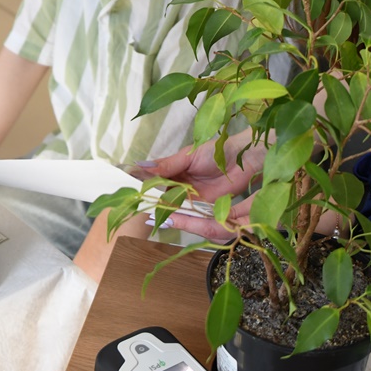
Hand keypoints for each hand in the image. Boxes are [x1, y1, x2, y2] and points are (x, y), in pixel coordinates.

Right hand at [133, 131, 265, 240]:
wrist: (242, 160)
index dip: (141, 183)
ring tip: (149, 214)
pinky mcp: (202, 206)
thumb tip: (138, 165)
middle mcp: (179, 182)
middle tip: (136, 206)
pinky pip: (188, 212)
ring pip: (172, 204)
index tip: (127, 190)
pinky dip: (178, 216)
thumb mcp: (188, 156)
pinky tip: (168, 219)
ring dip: (163, 209)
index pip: (153, 177)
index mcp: (173, 167)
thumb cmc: (214, 151)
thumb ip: (166, 165)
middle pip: (160, 193)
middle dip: (150, 200)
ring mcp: (190, 195)